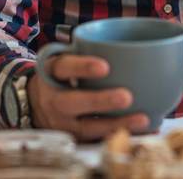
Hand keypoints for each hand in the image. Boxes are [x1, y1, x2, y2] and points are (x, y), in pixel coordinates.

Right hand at [28, 54, 149, 140]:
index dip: (82, 67)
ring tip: (142, 119)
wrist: (35, 105)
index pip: (63, 67)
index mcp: (52, 73)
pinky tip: (141, 132)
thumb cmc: (64, 76)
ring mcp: (62, 123)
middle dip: (101, 101)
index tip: (105, 66)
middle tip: (127, 96)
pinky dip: (119, 137)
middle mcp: (53, 100)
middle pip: (73, 102)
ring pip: (87, 128)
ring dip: (116, 124)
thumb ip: (90, 49)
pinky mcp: (73, 139)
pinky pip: (96, 141)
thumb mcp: (66, 59)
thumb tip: (146, 40)